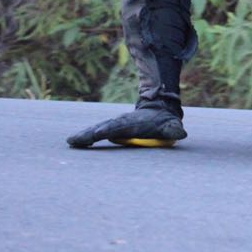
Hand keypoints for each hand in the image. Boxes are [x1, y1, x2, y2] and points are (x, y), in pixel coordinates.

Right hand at [67, 100, 186, 147]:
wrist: (159, 109)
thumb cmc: (165, 121)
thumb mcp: (172, 125)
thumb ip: (174, 129)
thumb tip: (181, 133)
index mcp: (132, 123)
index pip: (117, 128)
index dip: (107, 131)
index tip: (95, 135)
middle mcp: (120, 123)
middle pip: (102, 128)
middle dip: (88, 134)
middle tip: (73, 140)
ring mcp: (115, 125)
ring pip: (97, 130)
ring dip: (84, 136)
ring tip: (71, 141)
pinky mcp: (112, 129)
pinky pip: (97, 133)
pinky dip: (86, 137)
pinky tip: (76, 142)